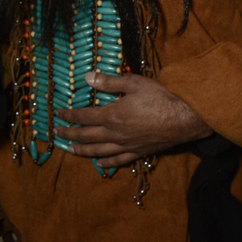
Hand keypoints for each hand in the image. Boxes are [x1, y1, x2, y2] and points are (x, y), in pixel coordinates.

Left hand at [54, 72, 211, 167]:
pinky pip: (118, 160)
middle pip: (86, 136)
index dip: (69, 115)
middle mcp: (115, 134)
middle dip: (69, 134)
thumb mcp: (133, 83)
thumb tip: (87, 77)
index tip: (58, 113)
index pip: (83, 116)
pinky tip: (99, 164)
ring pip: (98, 151)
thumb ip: (109, 82)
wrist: (185, 118)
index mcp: (111, 115)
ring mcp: (126, 146)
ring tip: (70, 150)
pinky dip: (106, 163)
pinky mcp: (138, 152)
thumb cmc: (160, 97)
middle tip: (56, 133)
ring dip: (82, 151)